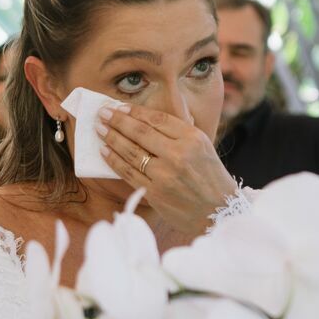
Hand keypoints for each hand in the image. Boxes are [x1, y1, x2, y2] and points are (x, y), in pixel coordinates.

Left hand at [99, 104, 236, 242]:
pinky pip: (129, 173)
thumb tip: (144, 120)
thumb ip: (178, 133)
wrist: (219, 212)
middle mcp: (178, 154)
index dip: (134, 112)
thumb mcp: (203, 147)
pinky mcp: (155, 193)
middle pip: (140, 133)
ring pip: (131, 152)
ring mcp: (165, 175)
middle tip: (102, 113)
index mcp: (192, 138)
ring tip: (100, 129)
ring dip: (112, 138)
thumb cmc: (210, 178)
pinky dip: (114, 161)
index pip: (157, 119)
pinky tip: (105, 151)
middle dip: (117, 121)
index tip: (119, 106)